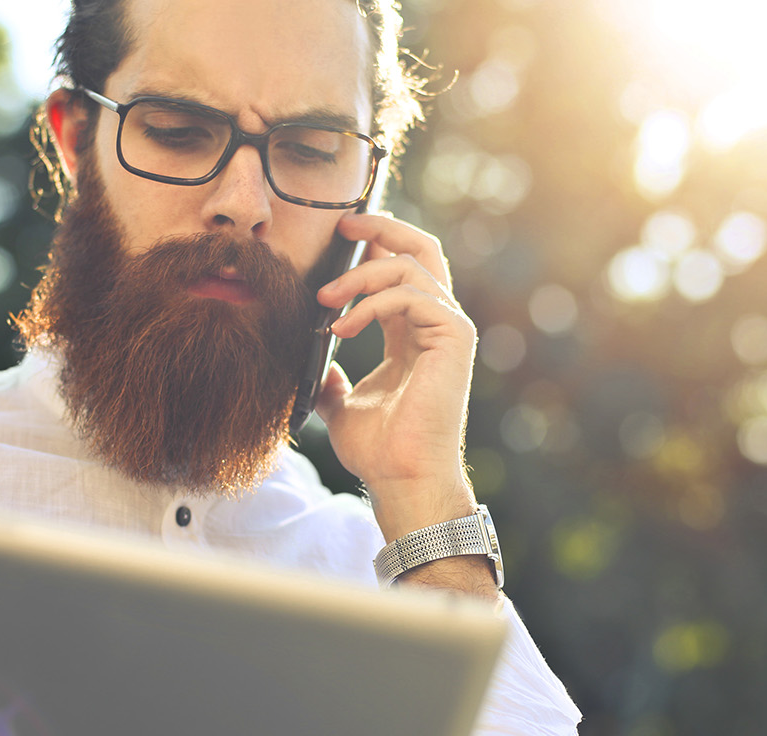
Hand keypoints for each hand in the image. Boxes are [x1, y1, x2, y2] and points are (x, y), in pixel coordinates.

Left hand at [314, 213, 483, 571]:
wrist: (400, 479)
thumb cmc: (378, 449)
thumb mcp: (341, 405)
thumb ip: (331, 379)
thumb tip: (312, 367)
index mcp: (413, 332)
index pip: (401, 267)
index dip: (373, 242)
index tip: (337, 235)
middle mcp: (437, 323)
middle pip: (422, 248)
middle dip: (382, 227)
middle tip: (342, 226)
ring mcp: (449, 328)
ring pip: (412, 266)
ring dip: (362, 274)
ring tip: (325, 298)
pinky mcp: (454, 338)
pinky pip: (413, 294)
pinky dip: (373, 302)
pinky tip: (343, 325)